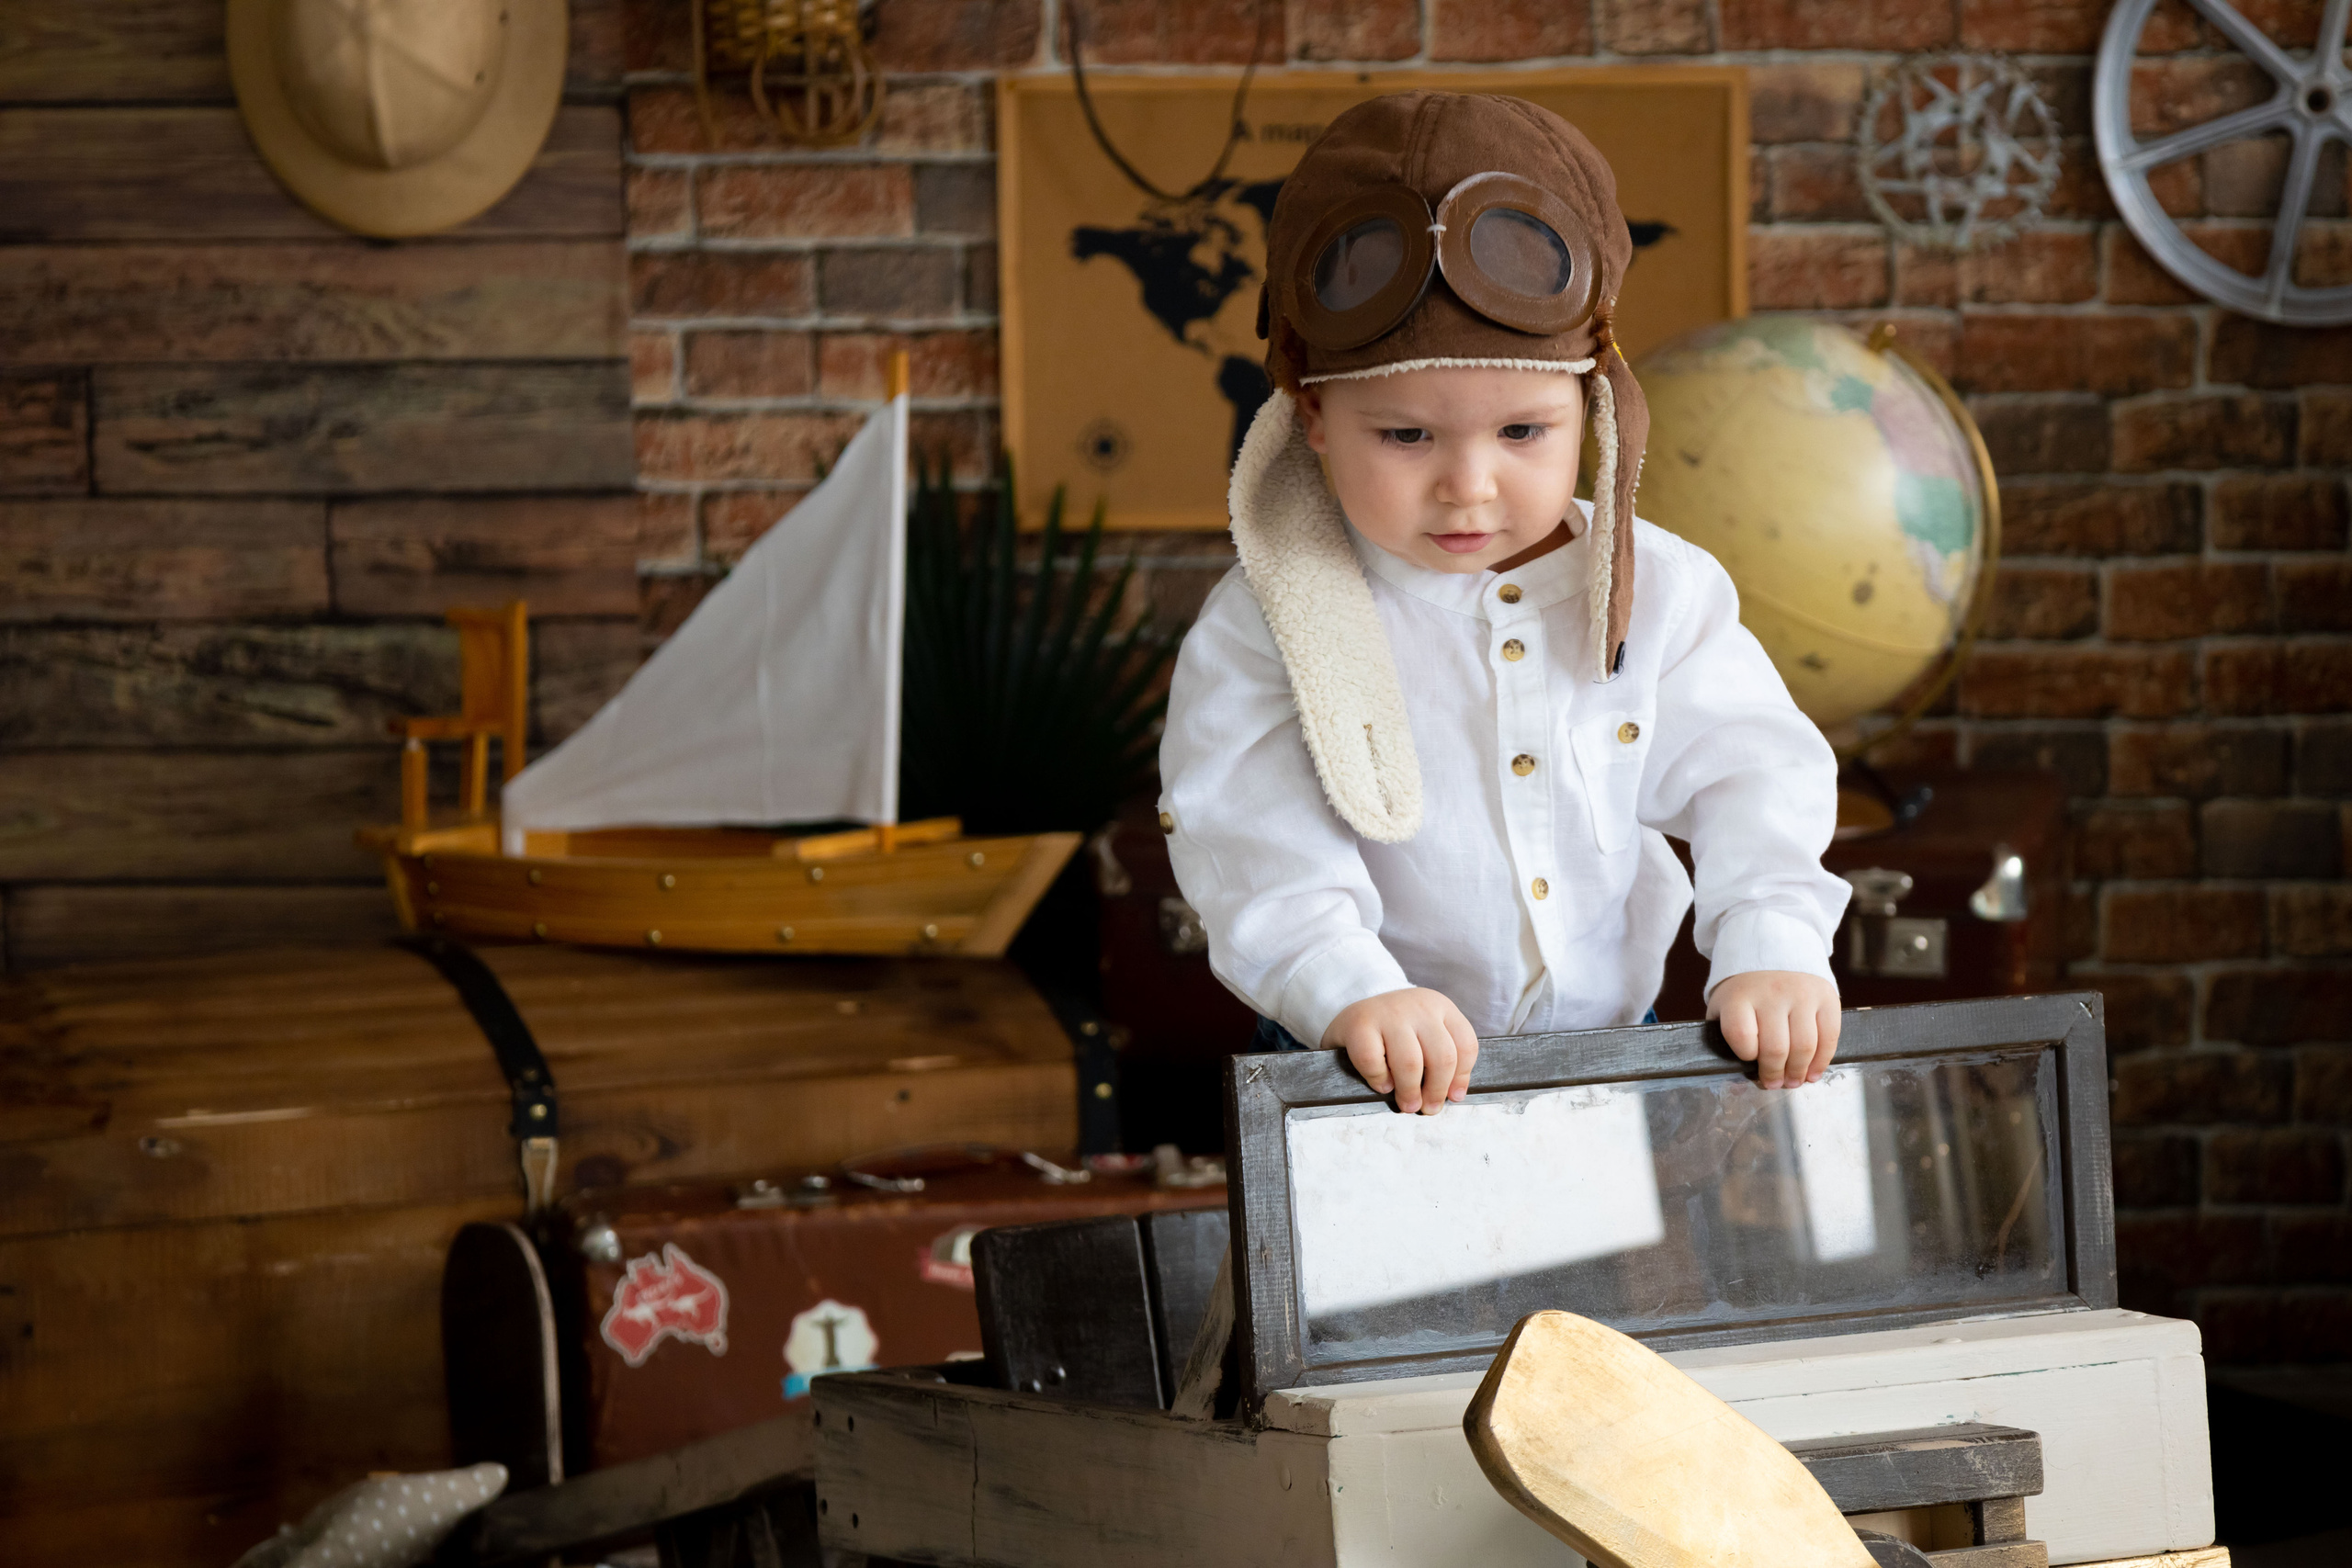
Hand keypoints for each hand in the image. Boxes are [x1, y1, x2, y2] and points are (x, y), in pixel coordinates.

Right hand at [1320, 987, 1479, 1113]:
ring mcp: (1389, 1012)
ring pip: (1411, 1063)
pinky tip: (1383, 1085)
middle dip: (1436, 1090)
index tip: (1453, 1097)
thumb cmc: (1395, 1032)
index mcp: (1441, 1007)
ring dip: (1410, 1091)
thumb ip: (1441, 1058)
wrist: (1355, 1013)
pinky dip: (1379, 1080)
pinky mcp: (1359, 1023)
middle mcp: (1419, 1006)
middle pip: (1442, 1057)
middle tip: (1428, 1108)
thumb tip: (1453, 1096)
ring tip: (1407, 1104)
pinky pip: (1374, 1062)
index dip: (1462, 1077)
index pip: (1465, 1045)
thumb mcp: (1425, 1034)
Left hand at [1707, 971, 1840, 1088]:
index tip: (1749, 1060)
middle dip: (1775, 1074)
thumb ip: (1726, 1040)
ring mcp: (1802, 993)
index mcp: (1739, 997)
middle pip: (1776, 1048)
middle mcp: (1772, 992)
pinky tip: (1813, 1072)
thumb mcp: (1725, 1010)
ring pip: (1804, 1046)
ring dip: (1799, 1072)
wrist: (1772, 958)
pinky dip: (1822, 1061)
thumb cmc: (1745, 996)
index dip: (1745, 1054)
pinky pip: (1829, 1037)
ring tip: (1793, 1081)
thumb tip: (1736, 1085)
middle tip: (1774, 1084)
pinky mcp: (1826, 997)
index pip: (1741, 1035)